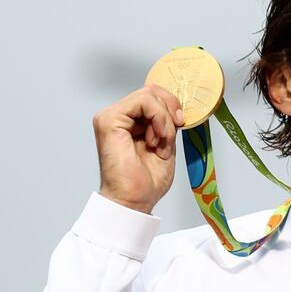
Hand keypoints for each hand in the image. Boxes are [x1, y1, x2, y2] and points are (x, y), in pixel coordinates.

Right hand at [93, 85, 184, 213]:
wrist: (135, 200)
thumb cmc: (146, 180)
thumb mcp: (166, 143)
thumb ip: (167, 123)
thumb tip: (176, 106)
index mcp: (130, 122)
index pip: (153, 96)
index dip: (171, 105)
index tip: (181, 124)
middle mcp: (118, 116)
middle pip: (152, 91)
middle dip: (170, 111)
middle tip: (172, 134)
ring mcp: (110, 117)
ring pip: (149, 95)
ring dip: (164, 120)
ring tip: (160, 144)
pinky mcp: (109, 120)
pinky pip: (143, 101)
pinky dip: (158, 118)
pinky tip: (155, 139)